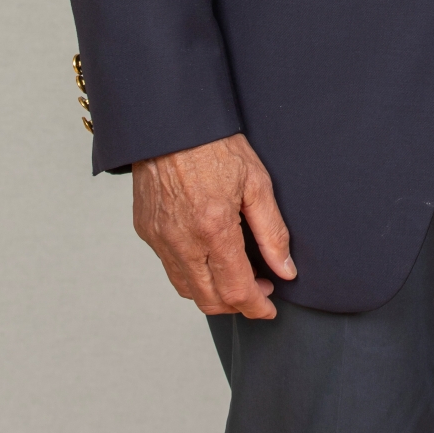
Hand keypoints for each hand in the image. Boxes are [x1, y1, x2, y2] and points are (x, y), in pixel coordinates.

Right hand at [132, 132, 295, 318]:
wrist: (171, 124)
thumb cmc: (216, 146)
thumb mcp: (257, 182)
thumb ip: (273, 232)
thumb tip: (286, 270)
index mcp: (214, 228)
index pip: (236, 290)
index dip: (256, 307)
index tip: (270, 309)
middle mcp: (182, 241)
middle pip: (210, 300)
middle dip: (237, 305)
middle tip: (259, 290)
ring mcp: (160, 239)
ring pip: (187, 289)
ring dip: (214, 294)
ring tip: (238, 276)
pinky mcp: (147, 232)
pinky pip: (170, 268)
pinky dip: (193, 275)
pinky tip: (210, 258)